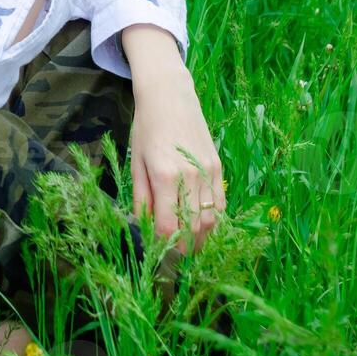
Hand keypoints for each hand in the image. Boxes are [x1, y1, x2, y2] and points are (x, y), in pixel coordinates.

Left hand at [129, 67, 224, 254]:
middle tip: (174, 259)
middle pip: (194, 229)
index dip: (164, 246)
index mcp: (165, 176)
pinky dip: (213, 220)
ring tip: (189, 247)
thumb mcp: (136, 162)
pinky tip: (202, 227)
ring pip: (211, 220)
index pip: (169, 227)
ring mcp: (208, 172)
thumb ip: (141, 197)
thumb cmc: (146, 128)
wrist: (170, 96)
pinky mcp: (219, 167)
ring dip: (201, 239)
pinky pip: (220, 203)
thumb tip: (143, 227)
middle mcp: (191, 176)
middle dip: (185, 249)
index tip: (158, 255)